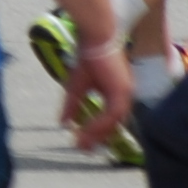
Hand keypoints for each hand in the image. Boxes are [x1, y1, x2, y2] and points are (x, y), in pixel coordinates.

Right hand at [60, 39, 136, 154]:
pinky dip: (99, 124)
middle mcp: (125, 96)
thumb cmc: (88, 55)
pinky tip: (86, 130)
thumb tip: (62, 123)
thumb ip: (72, 105)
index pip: (110, 119)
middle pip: (113, 124)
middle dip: (98, 139)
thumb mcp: (77, 85)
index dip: (97, 132)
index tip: (84, 143)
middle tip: (84, 150)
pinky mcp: (122, 92)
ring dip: (97, 134)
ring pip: (113, 122)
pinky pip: (111, 114)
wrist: (96, 37)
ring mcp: (125, 94)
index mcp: (117, 93)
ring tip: (83, 143)